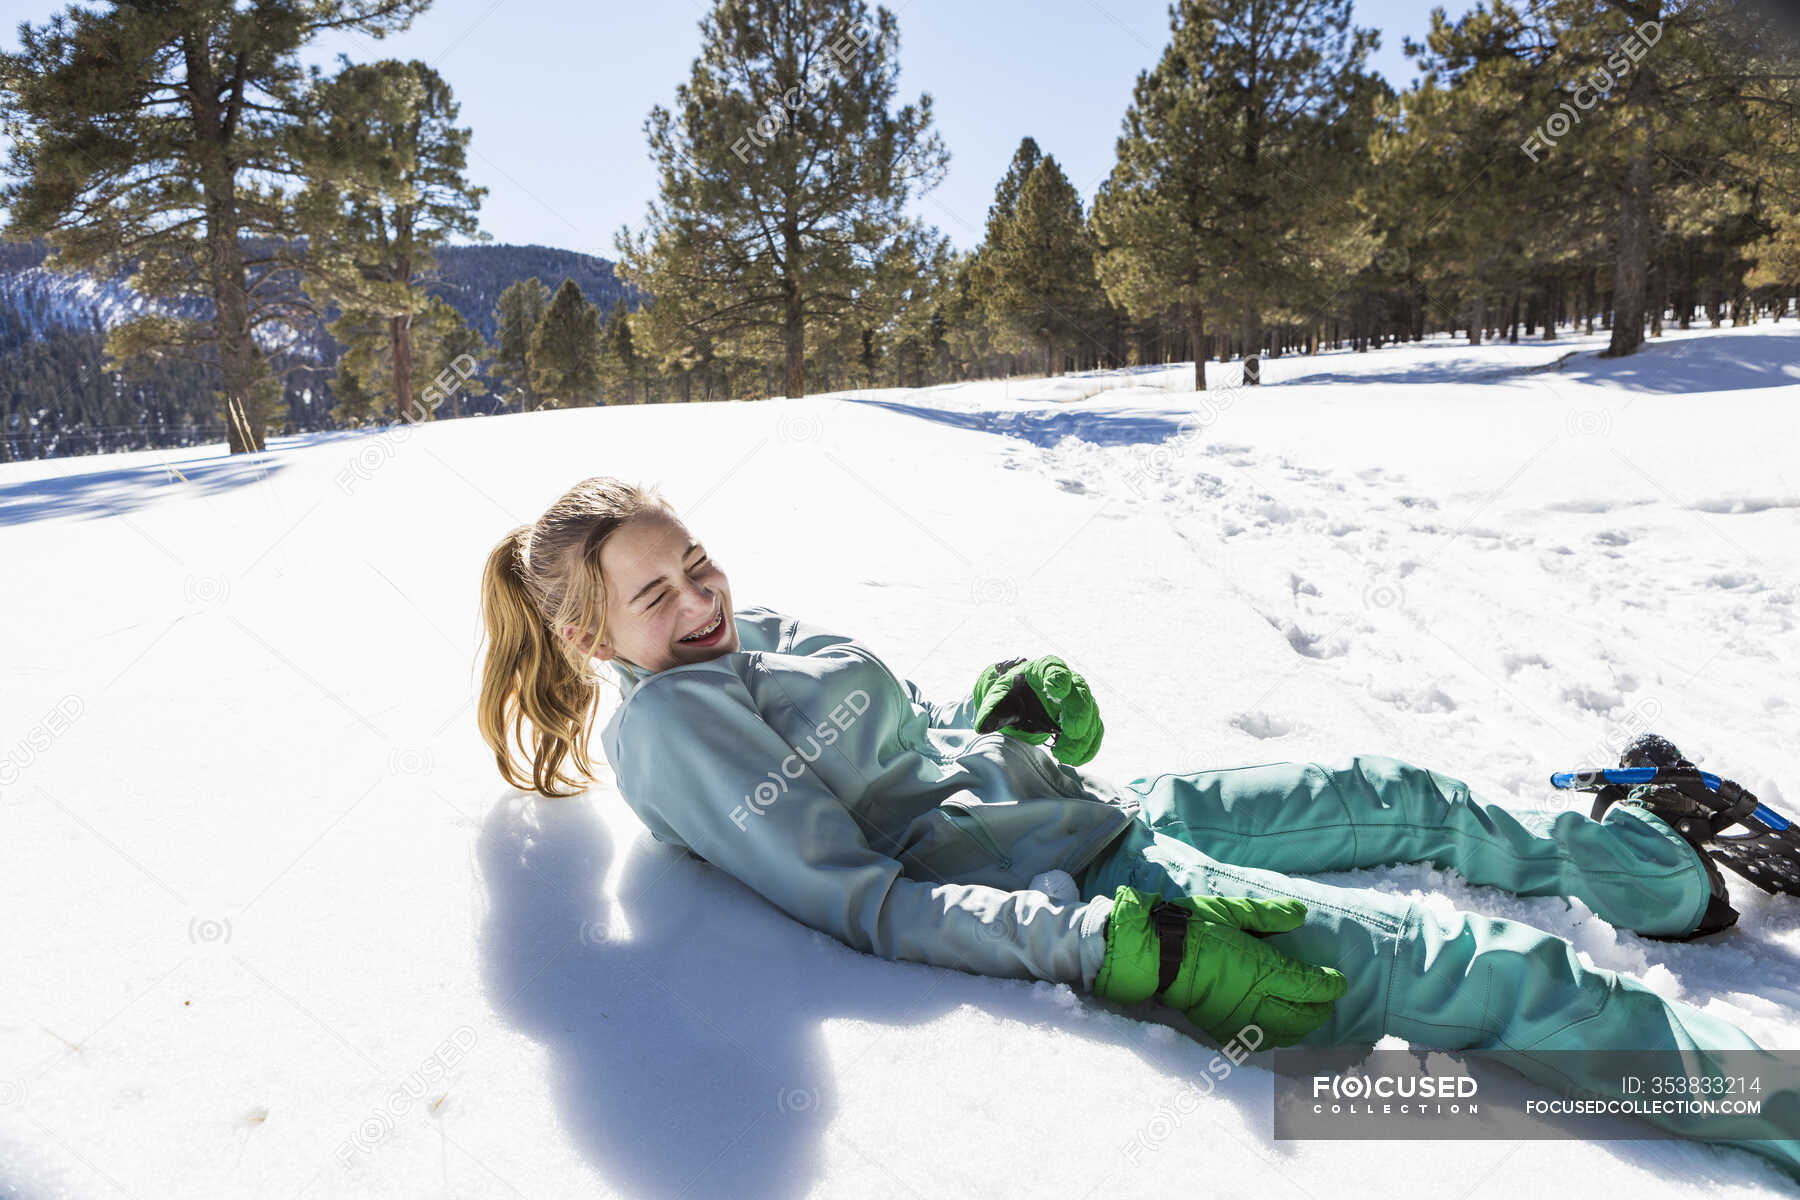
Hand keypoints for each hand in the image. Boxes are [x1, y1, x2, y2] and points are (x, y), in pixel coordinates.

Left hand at [971, 654, 1103, 765]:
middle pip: (1080, 692)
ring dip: (1083, 736)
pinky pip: (1094, 731)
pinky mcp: (1085, 719)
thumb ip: (990, 708)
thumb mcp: (997, 697)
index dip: (1058, 677)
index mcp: (1042, 670)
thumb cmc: (1010, 695)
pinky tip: (1074, 758)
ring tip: (1064, 754)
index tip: (1057, 689)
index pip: (1054, 668)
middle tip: (1071, 731)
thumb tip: (982, 726)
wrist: (1020, 702)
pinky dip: (1088, 746)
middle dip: (1079, 712)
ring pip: (1090, 715)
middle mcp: (1067, 681)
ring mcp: (1078, 700)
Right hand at [1093, 885, 1346, 1046]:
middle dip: (1322, 1009)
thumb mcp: (1232, 911)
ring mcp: (1239, 1020)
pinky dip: (1277, 1038)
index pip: (1309, 986)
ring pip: (1284, 1035)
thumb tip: (1300, 915)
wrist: (1155, 956)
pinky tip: (1279, 1029)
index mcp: (1262, 970)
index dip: (1330, 986)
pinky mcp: (1222, 1031)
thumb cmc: (1193, 927)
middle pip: (1303, 1016)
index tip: (1338, 981)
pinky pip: (1259, 1043)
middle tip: (1328, 1000)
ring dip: (1302, 1027)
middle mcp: (1256, 1001)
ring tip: (1307, 1016)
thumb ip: (1269, 915)